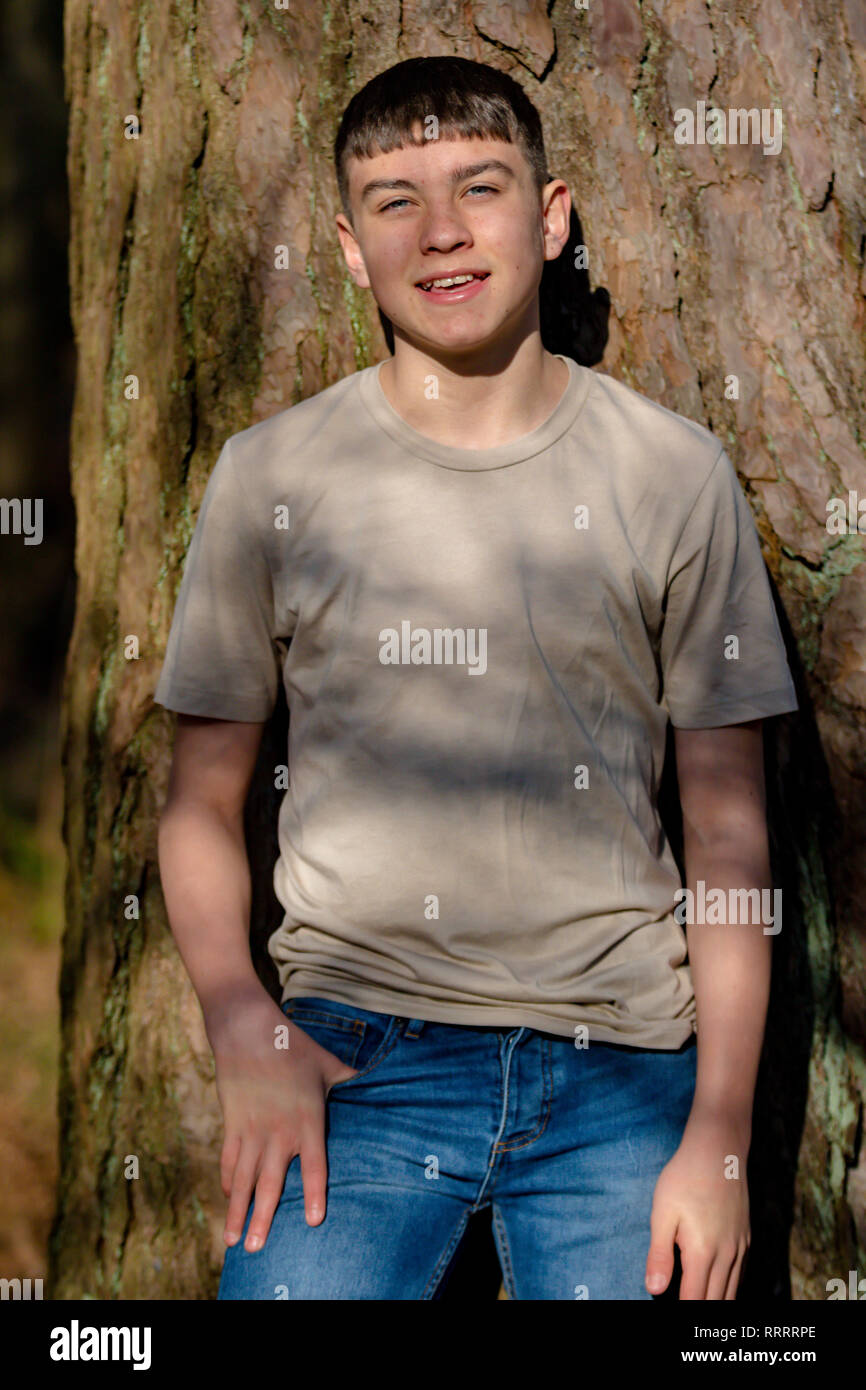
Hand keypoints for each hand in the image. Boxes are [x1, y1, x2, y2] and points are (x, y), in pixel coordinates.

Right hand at [206, 987, 359, 1252]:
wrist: (247, 1028)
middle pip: (270, 1181)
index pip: (314, 1163)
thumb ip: (351, 1082)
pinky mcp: (232, 1122)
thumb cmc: (294, 1045)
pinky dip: (229, 1181)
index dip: (315, 1192)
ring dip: (238, 1211)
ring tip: (233, 1242)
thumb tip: (382, 1085)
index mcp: (307, 1118)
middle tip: (257, 1250)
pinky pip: (229, 1159)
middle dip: (263, 1217)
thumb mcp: (328, 1064)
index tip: (314, 1221)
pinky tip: (231, 1200)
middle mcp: (278, 1130)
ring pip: (244, 1178)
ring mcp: (251, 1128)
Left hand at [645, 1113, 750, 1298]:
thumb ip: (659, 1254)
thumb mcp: (662, 1213)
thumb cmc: (684, 1178)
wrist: (718, 1149)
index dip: (682, 1312)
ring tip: (698, 1302)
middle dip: (699, 1310)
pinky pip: (740, 1276)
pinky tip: (719, 1290)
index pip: (693, 1300)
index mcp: (702, 1253)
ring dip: (715, 1303)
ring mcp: (740, 1247)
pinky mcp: (746, 1238)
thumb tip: (653, 1290)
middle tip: (683, 1307)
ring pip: (731, 1292)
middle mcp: (727, 1256)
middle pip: (715, 1301)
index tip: (671, 1311)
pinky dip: (729, 1289)